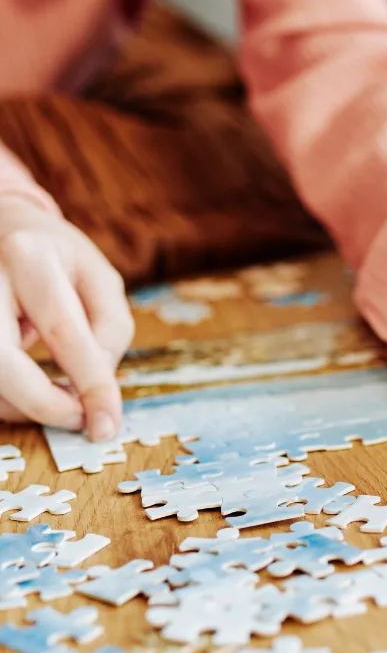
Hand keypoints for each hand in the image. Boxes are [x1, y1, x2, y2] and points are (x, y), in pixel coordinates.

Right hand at [0, 196, 132, 438]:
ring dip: (22, 406)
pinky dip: (8, 398)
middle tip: (77, 421)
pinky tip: (32, 391)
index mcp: (29, 258)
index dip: (90, 386)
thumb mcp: (100, 278)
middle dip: (42, 405)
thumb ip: (109, 330)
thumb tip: (96, 390)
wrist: (0, 227)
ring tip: (60, 401)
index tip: (106, 425)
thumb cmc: (57, 256)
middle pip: (1, 362)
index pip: (63, 333)